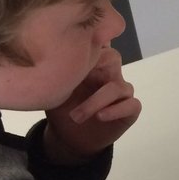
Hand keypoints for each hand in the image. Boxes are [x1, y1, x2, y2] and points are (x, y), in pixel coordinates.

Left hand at [43, 48, 140, 163]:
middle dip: (95, 68)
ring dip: (96, 101)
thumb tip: (47, 54)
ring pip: (118, 86)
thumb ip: (55, 72)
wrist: (69, 138)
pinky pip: (131, 104)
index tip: (76, 48)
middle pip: (112, 58)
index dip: (92, 41)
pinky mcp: (130, 109)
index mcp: (92, 65)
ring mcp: (121, 91)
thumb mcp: (53, 89)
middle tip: (74, 81)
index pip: (98, 44)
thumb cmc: (61, 109)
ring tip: (77, 116)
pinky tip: (100, 116)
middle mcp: (109, 74)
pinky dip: (115, 110)